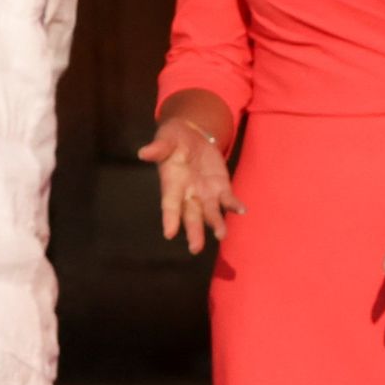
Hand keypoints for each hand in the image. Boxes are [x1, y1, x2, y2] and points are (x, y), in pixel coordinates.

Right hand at [142, 116, 237, 252]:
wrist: (193, 135)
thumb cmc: (173, 139)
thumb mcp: (166, 138)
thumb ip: (158, 148)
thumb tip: (143, 153)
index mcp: (172, 184)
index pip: (170, 205)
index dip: (169, 219)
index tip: (169, 234)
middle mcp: (188, 194)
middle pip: (191, 217)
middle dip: (194, 232)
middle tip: (196, 249)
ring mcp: (206, 193)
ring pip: (211, 213)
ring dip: (217, 224)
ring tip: (222, 235)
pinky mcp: (221, 188)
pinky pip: (228, 200)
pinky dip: (234, 205)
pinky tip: (241, 210)